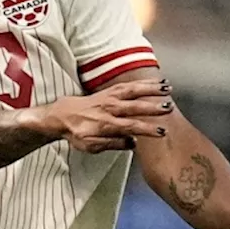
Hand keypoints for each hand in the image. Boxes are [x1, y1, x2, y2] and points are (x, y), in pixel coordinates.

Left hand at [40, 78, 174, 153]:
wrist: (61, 115)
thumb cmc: (77, 132)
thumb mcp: (91, 146)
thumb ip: (112, 144)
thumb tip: (133, 143)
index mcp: (105, 124)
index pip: (129, 126)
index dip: (146, 129)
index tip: (161, 132)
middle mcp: (108, 108)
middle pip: (133, 107)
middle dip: (151, 107)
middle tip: (168, 108)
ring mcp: (108, 97)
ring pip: (132, 91)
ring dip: (150, 89)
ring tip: (167, 88)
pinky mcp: (109, 91)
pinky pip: (127, 85)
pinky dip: (142, 82)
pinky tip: (155, 82)